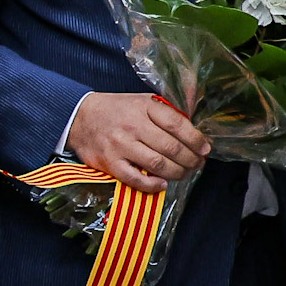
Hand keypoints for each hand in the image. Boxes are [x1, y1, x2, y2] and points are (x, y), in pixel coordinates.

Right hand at [66, 88, 209, 191]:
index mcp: (144, 107)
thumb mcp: (142, 100)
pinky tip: (162, 183)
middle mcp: (133, 126)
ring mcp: (120, 146)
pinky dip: (152, 185)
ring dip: (177, 173)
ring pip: (158, 165)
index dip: (196, 140)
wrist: (80, 118)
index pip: (177, 125)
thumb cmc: (117, 110)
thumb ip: (168, 110)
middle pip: (171, 148)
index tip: (205, 149)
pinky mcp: (109, 163)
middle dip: (191, 160)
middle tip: (197, 164)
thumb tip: (195, 123)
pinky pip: (136, 179)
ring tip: (184, 173)